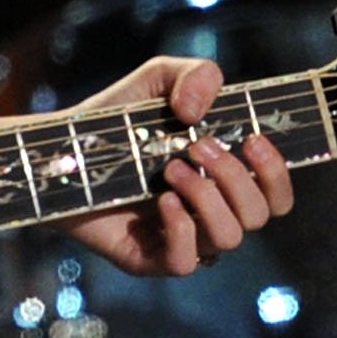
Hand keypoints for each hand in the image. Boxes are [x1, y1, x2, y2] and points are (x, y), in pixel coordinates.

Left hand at [58, 56, 293, 277]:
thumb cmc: (116, 117)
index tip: (252, 139)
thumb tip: (199, 113)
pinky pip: (186, 262)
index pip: (277, 197)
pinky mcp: (147, 259)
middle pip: (258, 216)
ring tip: (169, 169)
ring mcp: (180, 239)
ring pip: (228, 239)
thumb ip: (197, 74)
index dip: (276, 174)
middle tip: (195, 147)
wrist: (60, 147)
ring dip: (206, 198)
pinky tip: (160, 201)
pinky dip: (181, 229)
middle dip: (235, 177)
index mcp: (223, 180)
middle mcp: (209, 213)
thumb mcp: (159, 79)